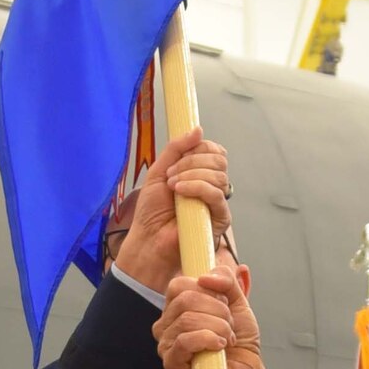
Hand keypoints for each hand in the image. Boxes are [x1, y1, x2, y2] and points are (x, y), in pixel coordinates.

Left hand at [112, 130, 230, 291]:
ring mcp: (217, 202)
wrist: (148, 239)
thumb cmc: (152, 211)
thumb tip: (198, 129)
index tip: (176, 159)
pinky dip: (197, 187)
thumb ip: (176, 148)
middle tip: (171, 175)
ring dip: (191, 175)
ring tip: (172, 187)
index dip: (198, 148)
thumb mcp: (159, 171)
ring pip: (218, 175)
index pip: (213, 150)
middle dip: (192, 161)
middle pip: (219, 159)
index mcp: (200, 174)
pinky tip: (180, 192)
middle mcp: (212, 186)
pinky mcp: (220, 218)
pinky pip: (217, 194)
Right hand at [155, 271, 277, 368]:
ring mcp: (166, 344)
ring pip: (187, 319)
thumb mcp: (238, 302)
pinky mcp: (171, 363)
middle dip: (218, 310)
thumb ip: (226, 281)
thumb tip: (205, 275)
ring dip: (218, 327)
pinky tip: (219, 347)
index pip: (179, 284)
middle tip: (229, 326)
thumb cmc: (238, 340)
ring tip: (227, 339)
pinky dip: (208, 339)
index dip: (208, 290)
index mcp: (177, 306)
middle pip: (186, 299)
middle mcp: (166, 323)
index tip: (224, 304)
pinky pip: (184, 341)